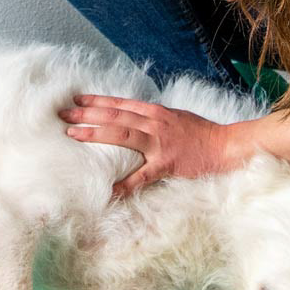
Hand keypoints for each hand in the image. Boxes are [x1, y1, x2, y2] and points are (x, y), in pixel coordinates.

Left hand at [59, 95, 240, 195]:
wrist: (225, 146)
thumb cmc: (201, 133)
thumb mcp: (175, 117)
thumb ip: (153, 119)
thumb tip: (133, 119)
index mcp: (155, 112)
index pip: (120, 103)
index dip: (97, 101)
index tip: (77, 99)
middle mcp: (154, 123)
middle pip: (114, 115)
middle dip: (87, 114)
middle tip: (64, 114)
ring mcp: (159, 143)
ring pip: (122, 134)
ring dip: (96, 133)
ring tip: (73, 134)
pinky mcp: (166, 163)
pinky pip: (142, 176)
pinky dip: (125, 183)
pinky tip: (109, 190)